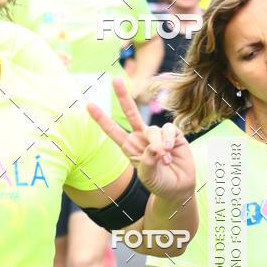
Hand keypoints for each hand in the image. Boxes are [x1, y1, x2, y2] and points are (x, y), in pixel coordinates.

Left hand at [87, 77, 195, 201]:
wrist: (178, 187)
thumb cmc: (159, 183)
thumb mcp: (148, 177)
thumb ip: (148, 162)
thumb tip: (155, 146)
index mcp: (129, 147)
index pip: (112, 130)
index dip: (101, 118)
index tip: (88, 105)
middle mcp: (141, 137)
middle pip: (130, 112)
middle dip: (123, 96)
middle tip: (115, 80)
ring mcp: (156, 135)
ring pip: (153, 130)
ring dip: (158, 144)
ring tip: (163, 159)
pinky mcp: (172, 134)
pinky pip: (168, 129)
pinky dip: (168, 139)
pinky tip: (171, 150)